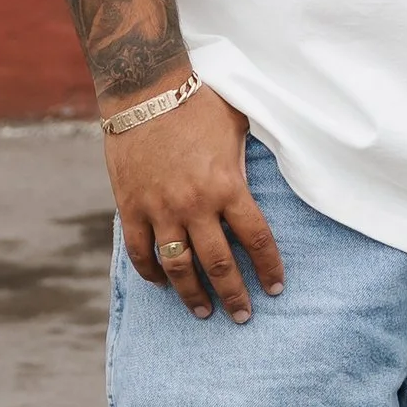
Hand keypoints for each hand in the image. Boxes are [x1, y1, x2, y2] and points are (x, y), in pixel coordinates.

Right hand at [103, 83, 283, 323]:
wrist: (144, 89)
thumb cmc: (197, 102)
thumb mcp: (237, 128)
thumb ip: (246, 164)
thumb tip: (266, 180)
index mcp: (227, 185)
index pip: (256, 239)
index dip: (268, 268)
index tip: (276, 288)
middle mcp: (195, 204)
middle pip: (218, 264)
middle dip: (234, 295)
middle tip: (243, 316)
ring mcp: (160, 209)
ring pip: (178, 267)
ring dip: (192, 295)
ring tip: (204, 312)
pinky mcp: (131, 206)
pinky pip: (141, 252)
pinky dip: (152, 273)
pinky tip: (163, 284)